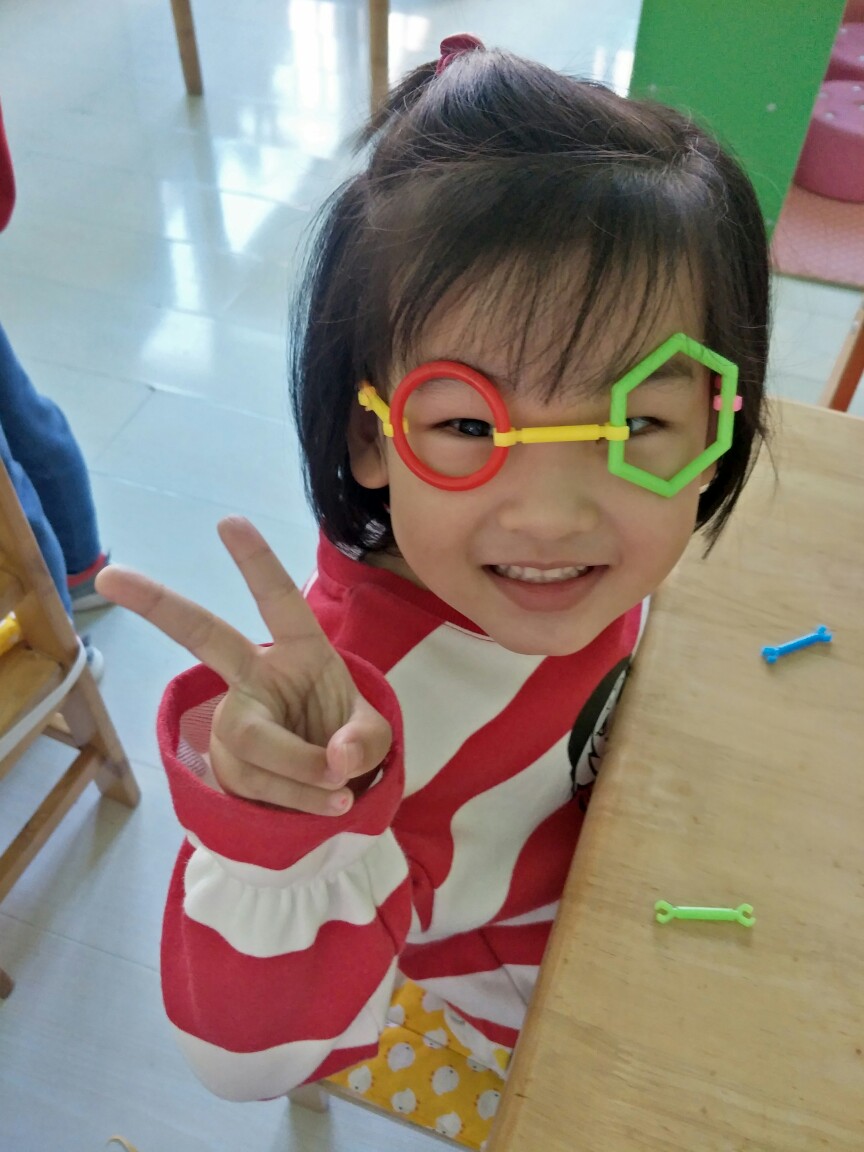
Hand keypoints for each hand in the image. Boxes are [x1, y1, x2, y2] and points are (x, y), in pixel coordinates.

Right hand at [95, 517, 391, 814]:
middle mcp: (258, 677)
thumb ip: (366, 741)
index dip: (257, 564)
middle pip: (205, 637)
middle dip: (159, 604)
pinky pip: (257, 784)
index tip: (229, 522)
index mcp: (301, 653)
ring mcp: (236, 719)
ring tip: (340, 792)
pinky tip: (321, 806)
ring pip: (254, 742)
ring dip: (302, 775)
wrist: (330, 795)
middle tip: (110, 574)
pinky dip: (299, 802)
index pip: (280, 603)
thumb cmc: (349, 743)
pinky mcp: (226, 763)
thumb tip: (335, 760)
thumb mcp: (375, 737)